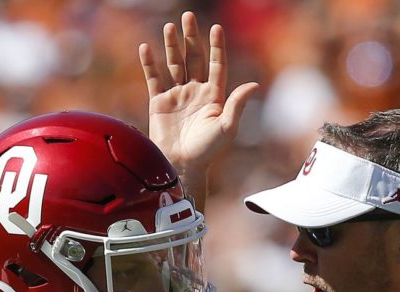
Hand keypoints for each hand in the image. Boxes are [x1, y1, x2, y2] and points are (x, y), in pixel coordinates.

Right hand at [139, 12, 258, 177]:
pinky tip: (146, 48)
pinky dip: (149, 63)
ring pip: (174, 64)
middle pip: (193, 58)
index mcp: (214, 96)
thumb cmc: (207, 151)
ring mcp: (177, 95)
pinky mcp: (159, 102)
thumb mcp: (227, 128)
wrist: (181, 166)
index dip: (216, 47)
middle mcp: (196, 92)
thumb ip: (237, 105)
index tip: (216, 28)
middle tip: (188, 16)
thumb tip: (253, 85)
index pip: (216, 65)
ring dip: (171, 45)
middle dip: (191, 38)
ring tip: (169, 26)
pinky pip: (154, 78)